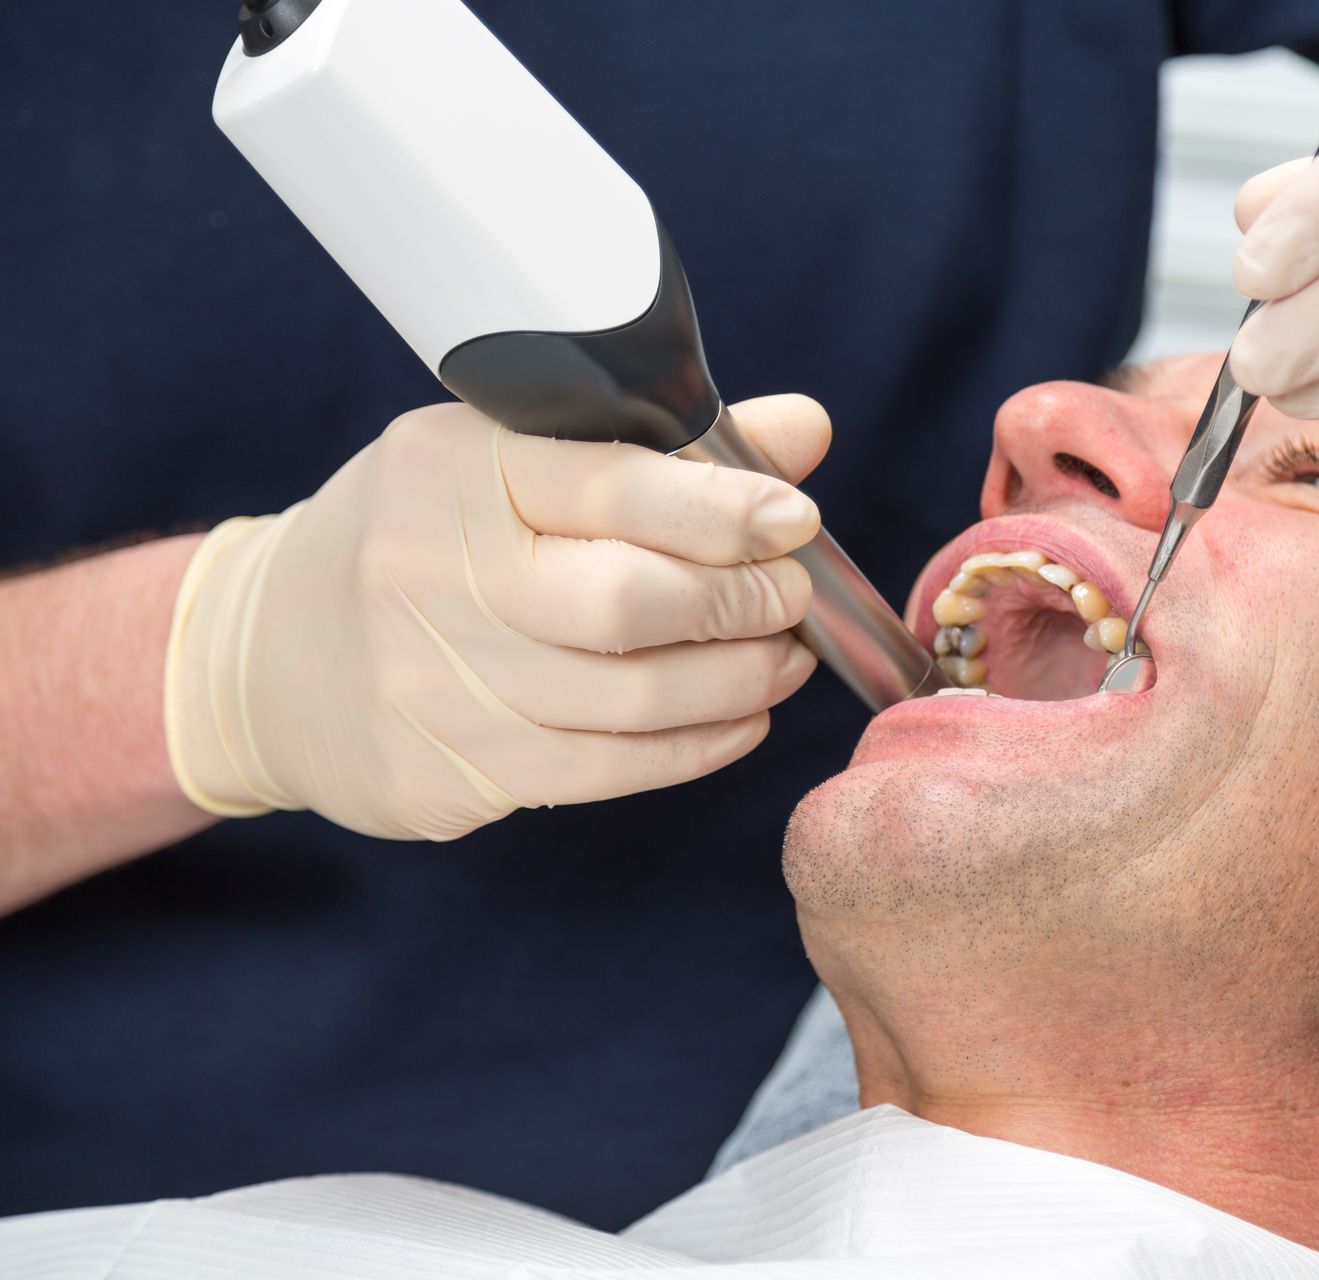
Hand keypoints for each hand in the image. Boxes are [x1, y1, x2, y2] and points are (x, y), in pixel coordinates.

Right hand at [165, 396, 829, 839]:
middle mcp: (435, 571)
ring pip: (632, 699)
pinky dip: (696, 746)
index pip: (614, 483)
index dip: (725, 507)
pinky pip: (608, 771)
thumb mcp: (508, 460)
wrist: (267, 658)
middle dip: (741, 602)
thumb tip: (804, 431)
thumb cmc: (422, 538)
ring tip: (780, 659)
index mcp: (456, 469)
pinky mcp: (446, 773)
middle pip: (630, 603)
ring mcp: (434, 683)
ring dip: (737, 681)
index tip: (795, 519)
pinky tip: (737, 719)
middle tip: (790, 598)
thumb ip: (660, 450)